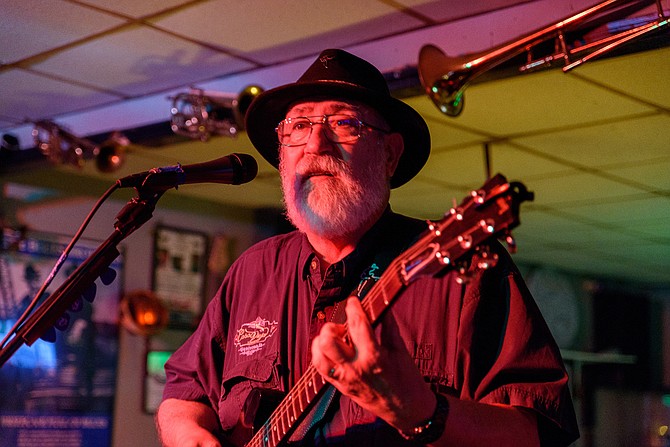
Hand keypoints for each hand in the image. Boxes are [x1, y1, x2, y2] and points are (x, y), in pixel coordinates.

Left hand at [310, 297, 435, 432]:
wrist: (407, 411)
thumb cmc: (407, 382)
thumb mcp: (400, 351)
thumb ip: (388, 327)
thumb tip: (382, 306)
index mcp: (373, 357)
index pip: (357, 324)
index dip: (353, 307)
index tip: (353, 301)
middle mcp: (355, 368)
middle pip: (329, 340)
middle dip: (332, 325)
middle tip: (343, 325)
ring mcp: (345, 380)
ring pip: (319, 354)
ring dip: (323, 341)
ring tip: (336, 338)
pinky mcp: (340, 388)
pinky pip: (320, 369)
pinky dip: (321, 355)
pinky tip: (332, 351)